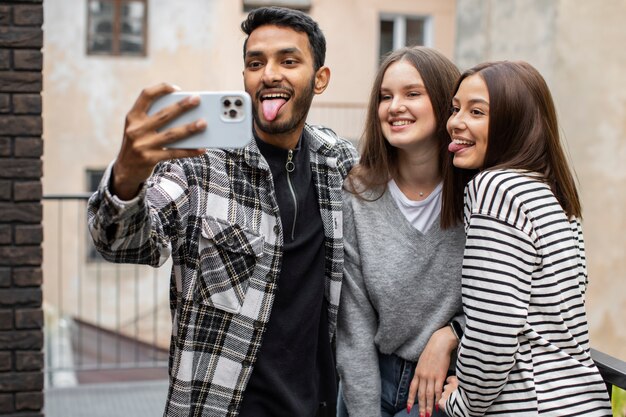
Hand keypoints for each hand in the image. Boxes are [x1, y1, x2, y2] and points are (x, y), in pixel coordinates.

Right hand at [112, 82, 206, 199]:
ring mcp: (142, 145)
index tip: (176, 88)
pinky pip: (174, 153)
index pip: (146, 96)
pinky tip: (201, 148)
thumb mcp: (139, 128)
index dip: (161, 89)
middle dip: (182, 106)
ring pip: (171, 134)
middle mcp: (135, 130)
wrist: (125, 169)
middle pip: (163, 115)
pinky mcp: (150, 159)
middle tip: (197, 99)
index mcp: (133, 117)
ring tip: (204, 123)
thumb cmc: (139, 143)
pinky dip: (189, 151)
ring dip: (189, 128)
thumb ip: (154, 119)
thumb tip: (186, 113)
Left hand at [407, 326, 456, 415]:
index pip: (412, 389)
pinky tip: (437, 405)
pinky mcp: (440, 375)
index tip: (409, 409)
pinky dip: (437, 399)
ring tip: (428, 415)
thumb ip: (421, 372)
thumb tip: (421, 380)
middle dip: (420, 407)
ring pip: (429, 395)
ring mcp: (431, 376)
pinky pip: (438, 390)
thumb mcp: (422, 362)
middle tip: (421, 416)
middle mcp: (423, 375)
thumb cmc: (431, 351)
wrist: (439, 343)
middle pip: (421, 394)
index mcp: (417, 372)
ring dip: (428, 406)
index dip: (410, 400)